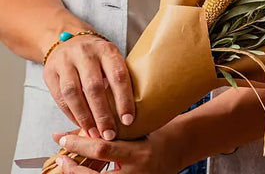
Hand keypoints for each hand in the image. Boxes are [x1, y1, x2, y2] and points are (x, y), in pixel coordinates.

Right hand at [43, 34, 134, 140]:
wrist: (67, 40)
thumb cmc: (97, 55)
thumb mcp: (110, 58)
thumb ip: (117, 78)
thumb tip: (130, 111)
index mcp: (107, 50)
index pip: (118, 75)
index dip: (124, 99)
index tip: (128, 120)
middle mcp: (86, 54)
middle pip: (94, 87)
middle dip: (103, 114)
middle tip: (110, 134)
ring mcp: (66, 62)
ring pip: (74, 93)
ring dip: (84, 117)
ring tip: (94, 134)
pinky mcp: (51, 72)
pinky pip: (60, 97)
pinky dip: (71, 114)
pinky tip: (80, 125)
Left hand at [53, 129, 179, 173]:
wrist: (174, 154)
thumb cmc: (154, 139)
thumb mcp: (137, 132)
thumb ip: (112, 132)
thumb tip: (79, 126)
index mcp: (138, 154)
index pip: (102, 149)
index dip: (79, 144)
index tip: (62, 137)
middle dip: (72, 169)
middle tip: (60, 158)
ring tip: (66, 166)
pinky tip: (80, 173)